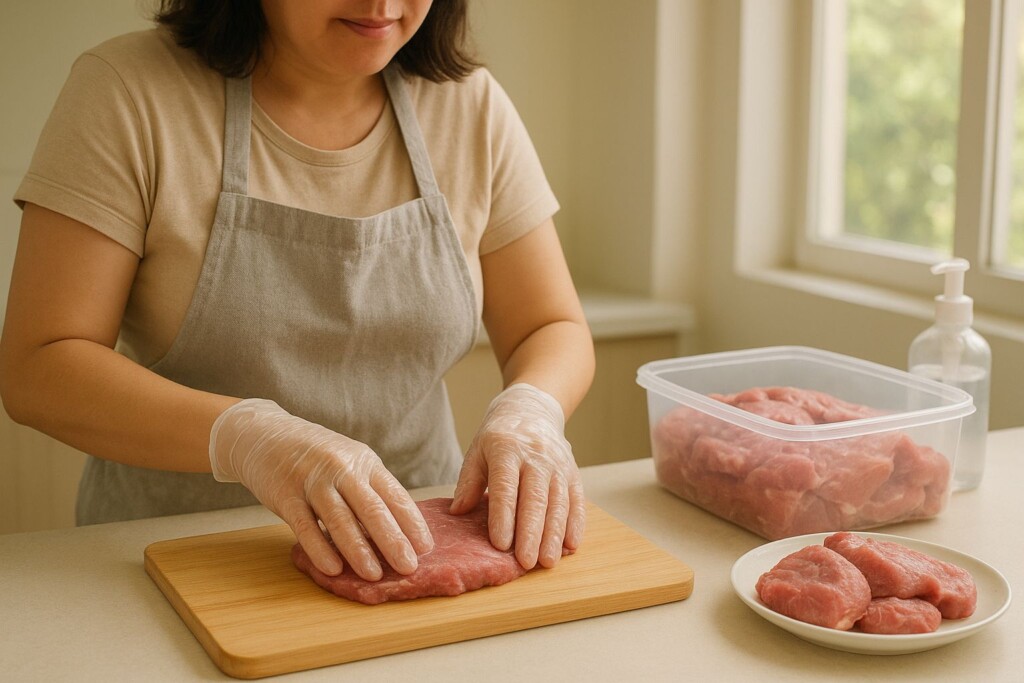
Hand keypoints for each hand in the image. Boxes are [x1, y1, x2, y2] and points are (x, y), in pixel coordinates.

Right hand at [209, 398, 432, 580]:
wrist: (264, 434)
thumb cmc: (315, 455)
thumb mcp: (349, 462)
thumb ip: (370, 490)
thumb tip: (397, 531)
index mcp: (364, 462)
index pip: (395, 494)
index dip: (412, 522)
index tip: (426, 547)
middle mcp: (342, 469)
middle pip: (372, 509)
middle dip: (393, 541)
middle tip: (408, 568)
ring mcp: (313, 481)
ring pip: (341, 520)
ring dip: (359, 550)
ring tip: (374, 574)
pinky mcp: (285, 494)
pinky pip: (306, 526)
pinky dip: (320, 549)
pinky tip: (333, 568)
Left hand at [450, 383, 585, 568]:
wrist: (532, 409)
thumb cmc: (499, 436)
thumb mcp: (477, 451)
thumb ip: (469, 482)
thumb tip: (458, 512)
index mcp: (507, 450)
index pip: (506, 486)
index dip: (503, 516)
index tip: (500, 544)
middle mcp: (536, 457)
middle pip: (535, 498)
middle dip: (531, 533)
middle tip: (526, 562)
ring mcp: (558, 465)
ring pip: (559, 502)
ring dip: (554, 534)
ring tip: (548, 561)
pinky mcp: (573, 472)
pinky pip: (577, 499)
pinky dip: (575, 524)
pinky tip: (571, 545)